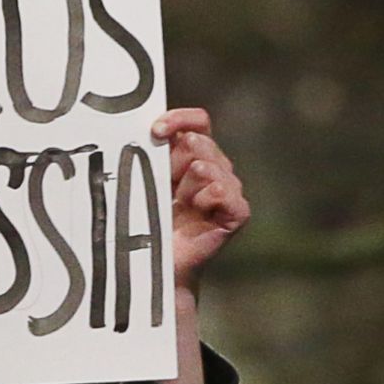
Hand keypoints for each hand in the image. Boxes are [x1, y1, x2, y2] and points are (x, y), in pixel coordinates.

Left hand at [153, 108, 248, 294]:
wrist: (158, 264)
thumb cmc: (147, 222)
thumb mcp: (145, 181)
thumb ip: (151, 153)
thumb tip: (147, 129)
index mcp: (195, 155)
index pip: (198, 121)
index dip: (179, 119)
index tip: (155, 131)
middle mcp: (216, 167)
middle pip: (197, 142)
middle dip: (172, 164)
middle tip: (164, 188)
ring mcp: (230, 188)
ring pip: (205, 166)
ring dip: (184, 188)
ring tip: (178, 207)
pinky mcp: (237, 211)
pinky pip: (220, 189)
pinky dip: (202, 200)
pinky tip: (194, 214)